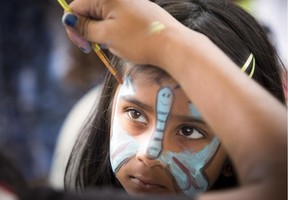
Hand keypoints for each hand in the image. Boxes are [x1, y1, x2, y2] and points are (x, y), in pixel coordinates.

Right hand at [62, 0, 181, 64]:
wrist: (172, 45)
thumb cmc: (139, 40)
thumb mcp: (107, 35)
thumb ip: (85, 27)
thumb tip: (69, 19)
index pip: (77, 8)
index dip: (74, 28)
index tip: (83, 46)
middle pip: (91, 12)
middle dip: (90, 31)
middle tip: (99, 48)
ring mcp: (130, 3)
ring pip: (105, 19)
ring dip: (104, 34)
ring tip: (117, 45)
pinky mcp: (139, 11)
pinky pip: (119, 21)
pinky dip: (116, 32)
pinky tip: (126, 42)